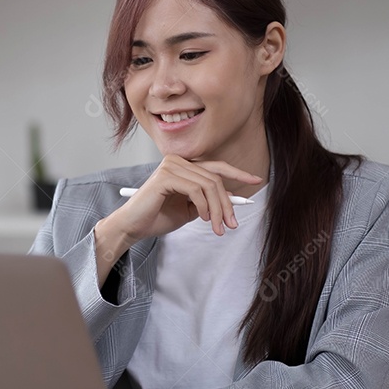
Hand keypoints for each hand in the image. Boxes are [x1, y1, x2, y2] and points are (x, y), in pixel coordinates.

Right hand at [100, 154, 262, 241]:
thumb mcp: (189, 209)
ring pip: (208, 185)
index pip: (215, 167)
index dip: (237, 173)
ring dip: (218, 209)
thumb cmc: (157, 217)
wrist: (133, 226)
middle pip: (215, 178)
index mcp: (183, 166)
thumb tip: (233, 200)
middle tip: (231, 224)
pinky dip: (204, 206)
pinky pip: (196, 190)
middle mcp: (177, 161)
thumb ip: (207, 201)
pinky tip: (202, 218)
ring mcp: (171, 166)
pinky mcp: (165, 176)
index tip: (256, 180)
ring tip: (217, 227)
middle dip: (227, 203)